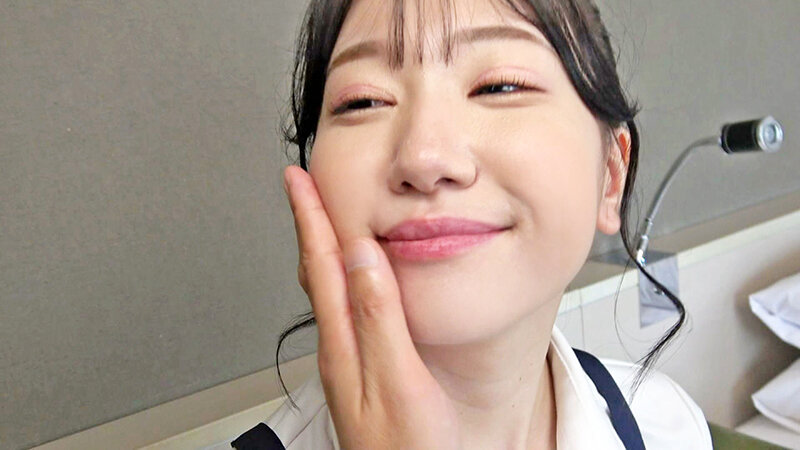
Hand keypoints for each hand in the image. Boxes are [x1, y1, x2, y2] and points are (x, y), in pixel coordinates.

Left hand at [283, 165, 460, 449]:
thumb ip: (380, 317)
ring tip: (319, 218)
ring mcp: (347, 359)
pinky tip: (349, 277)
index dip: (310, 218)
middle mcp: (338, 348)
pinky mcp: (361, 369)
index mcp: (344, 343)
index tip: (297, 180)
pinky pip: (342, 308)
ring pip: (327, 289)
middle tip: (301, 187)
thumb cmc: (407, 447)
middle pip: (316, 273)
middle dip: (308, 224)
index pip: (322, 266)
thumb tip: (363, 256)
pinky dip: (339, 277)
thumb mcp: (398, 379)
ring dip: (321, 247)